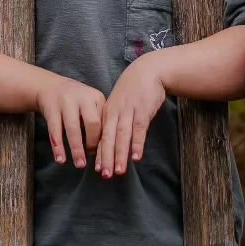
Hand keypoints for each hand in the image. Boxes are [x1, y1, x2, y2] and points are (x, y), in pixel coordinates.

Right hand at [34, 73, 105, 167]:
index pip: (104, 122)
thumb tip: (105, 153)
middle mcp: (82, 98)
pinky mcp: (51, 108)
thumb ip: (98, 123)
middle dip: (93, 143)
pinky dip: (58, 146)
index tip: (105, 157)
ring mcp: (66, 102)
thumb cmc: (76, 103)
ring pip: (72, 128)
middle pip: (92, 123)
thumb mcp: (90, 106)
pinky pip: (55, 130)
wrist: (49, 87)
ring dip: (77, 148)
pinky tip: (60, 159)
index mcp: (96, 98)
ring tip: (79, 165)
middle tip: (95, 158)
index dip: (105, 141)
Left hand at [96, 52, 167, 177]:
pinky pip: (139, 130)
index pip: (101, 136)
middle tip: (104, 174)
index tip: (97, 168)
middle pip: (108, 138)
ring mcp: (128, 112)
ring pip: (122, 137)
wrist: (148, 71)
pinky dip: (137, 144)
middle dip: (106, 158)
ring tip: (118, 171)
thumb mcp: (119, 103)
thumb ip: (116, 120)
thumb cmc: (134, 89)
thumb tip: (113, 140)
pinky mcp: (143, 111)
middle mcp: (115, 113)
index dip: (99, 153)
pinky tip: (136, 157)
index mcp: (108, 112)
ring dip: (120, 155)